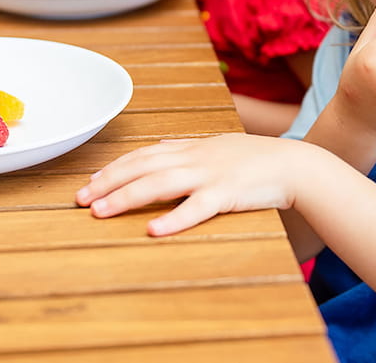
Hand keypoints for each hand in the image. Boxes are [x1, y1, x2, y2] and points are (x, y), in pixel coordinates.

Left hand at [76, 134, 305, 235]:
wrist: (295, 165)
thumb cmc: (257, 160)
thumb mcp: (218, 146)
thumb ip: (187, 147)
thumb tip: (160, 145)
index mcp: (192, 148)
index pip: (143, 155)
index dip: (113, 168)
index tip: (89, 182)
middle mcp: (195, 157)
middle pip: (142, 167)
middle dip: (107, 183)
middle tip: (80, 200)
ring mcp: (210, 174)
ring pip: (159, 184)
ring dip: (126, 198)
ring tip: (100, 212)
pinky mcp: (227, 194)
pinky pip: (196, 208)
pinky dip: (173, 219)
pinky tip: (153, 230)